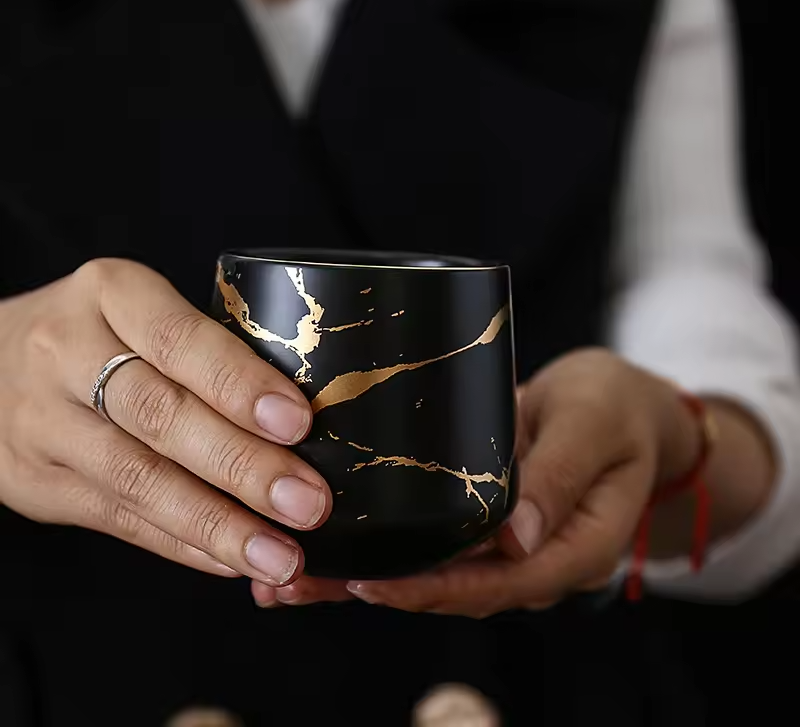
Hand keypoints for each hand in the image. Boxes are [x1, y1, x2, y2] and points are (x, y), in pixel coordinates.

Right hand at [0, 259, 331, 585]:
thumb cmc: (100, 331)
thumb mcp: (142, 310)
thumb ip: (206, 352)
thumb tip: (300, 422)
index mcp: (110, 293)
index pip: (179, 339)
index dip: (239, 384)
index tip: (297, 422)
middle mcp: (65, 351)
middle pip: (160, 415)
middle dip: (242, 465)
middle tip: (306, 502)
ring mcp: (41, 422)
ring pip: (137, 479)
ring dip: (217, 524)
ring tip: (279, 555)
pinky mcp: (34, 482)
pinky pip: (117, 519)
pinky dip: (182, 543)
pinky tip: (231, 559)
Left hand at [253, 349, 697, 612]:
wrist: (616, 407)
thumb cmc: (614, 408)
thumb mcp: (595, 426)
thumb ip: (561, 475)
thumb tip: (517, 538)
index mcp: (572, 548)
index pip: (500, 585)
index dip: (436, 589)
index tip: (373, 584)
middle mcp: (530, 559)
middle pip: (450, 589)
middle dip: (374, 590)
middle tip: (297, 581)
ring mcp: (502, 544)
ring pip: (429, 573)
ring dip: (360, 576)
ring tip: (287, 575)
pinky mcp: (477, 520)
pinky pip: (428, 541)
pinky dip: (377, 546)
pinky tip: (325, 547)